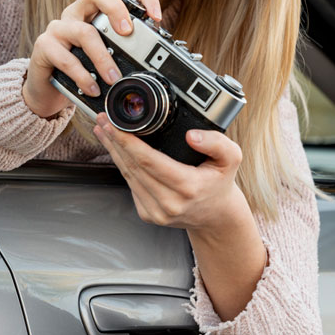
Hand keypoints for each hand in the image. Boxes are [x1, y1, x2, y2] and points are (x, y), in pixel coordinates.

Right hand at [21, 0, 163, 118]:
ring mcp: (58, 28)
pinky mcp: (44, 46)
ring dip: (102, 57)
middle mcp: (75, 14)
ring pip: (84, 31)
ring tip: (113, 78)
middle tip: (128, 33)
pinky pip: (65, 58)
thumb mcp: (104, 58)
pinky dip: (82, 75)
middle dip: (116, 9)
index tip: (155, 18)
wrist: (48, 91)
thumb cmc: (81, 71)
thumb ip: (122, 52)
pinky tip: (92, 88)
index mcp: (93, 12)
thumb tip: (152, 60)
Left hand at [92, 114, 245, 230]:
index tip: (114, 124)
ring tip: (104, 130)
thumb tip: (192, 135)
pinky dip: (121, 165)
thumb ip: (217, 143)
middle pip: (132, 166)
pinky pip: (130, 184)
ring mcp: (156, 212)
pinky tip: (116, 149)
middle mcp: (169, 203)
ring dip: (113, 151)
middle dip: (115, 141)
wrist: (215, 215)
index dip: (127, 141)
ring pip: (127, 175)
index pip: (148, 160)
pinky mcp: (147, 215)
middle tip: (104, 120)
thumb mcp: (230, 158)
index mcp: (187, 187)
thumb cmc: (219, 183)